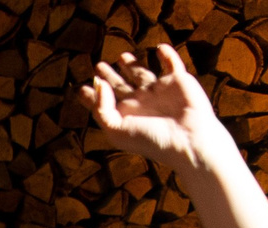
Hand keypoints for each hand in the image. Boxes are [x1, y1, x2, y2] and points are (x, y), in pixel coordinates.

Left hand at [83, 45, 223, 173]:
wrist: (186, 139)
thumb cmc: (150, 139)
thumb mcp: (117, 129)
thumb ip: (101, 108)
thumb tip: (97, 83)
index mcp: (125, 115)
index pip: (104, 104)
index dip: (92, 96)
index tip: (81, 89)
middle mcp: (140, 103)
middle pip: (120, 86)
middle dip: (109, 76)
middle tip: (98, 65)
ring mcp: (158, 91)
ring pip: (142, 74)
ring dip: (132, 65)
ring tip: (121, 57)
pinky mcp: (177, 80)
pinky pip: (171, 64)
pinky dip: (166, 54)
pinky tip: (159, 48)